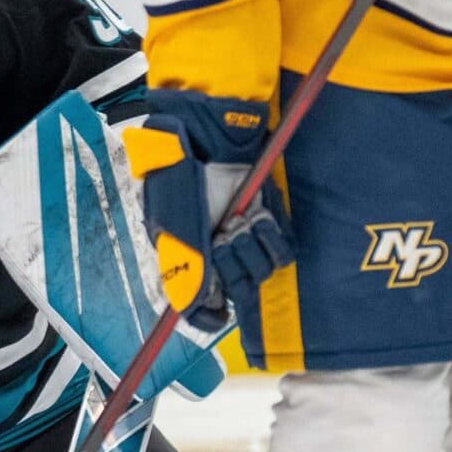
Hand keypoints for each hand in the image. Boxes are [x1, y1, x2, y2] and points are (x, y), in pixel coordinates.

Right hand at [121, 87, 293, 326]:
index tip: (217, 309)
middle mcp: (219, 257)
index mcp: (188, 261)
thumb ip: (181, 269)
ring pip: (261, 272)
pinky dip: (271, 237)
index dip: (211, 315)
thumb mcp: (168, 224)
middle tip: (222, 242)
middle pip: (238, 293)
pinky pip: (282, 252)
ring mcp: (245, 241)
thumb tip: (193, 308)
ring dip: (250, 249)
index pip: (203, 311)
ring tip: (238, 223)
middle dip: (232, 270)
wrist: (201, 136)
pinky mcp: (269, 224)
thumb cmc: (178, 176)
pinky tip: (257, 219)